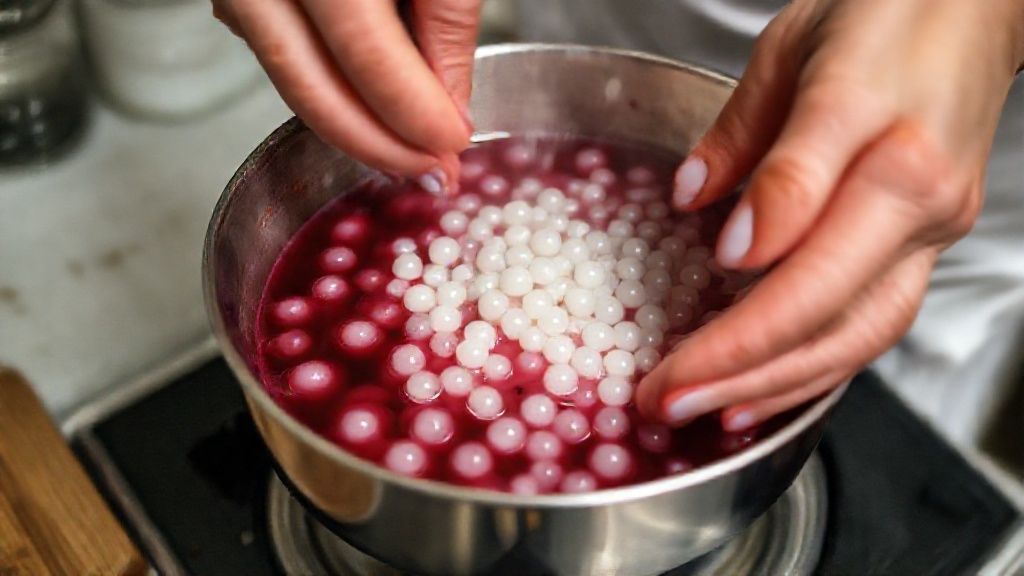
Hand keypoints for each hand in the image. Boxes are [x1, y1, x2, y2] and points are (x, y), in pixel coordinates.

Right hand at [212, 0, 480, 191]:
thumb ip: (447, 27)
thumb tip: (450, 113)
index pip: (369, 63)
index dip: (414, 117)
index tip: (453, 146)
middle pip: (312, 89)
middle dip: (378, 146)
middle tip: (431, 173)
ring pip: (292, 81)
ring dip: (354, 125)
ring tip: (411, 151)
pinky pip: (284, 55)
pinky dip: (332, 90)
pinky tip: (374, 109)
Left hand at [637, 0, 1023, 429]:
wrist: (976, 9)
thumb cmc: (883, 14)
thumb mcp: (793, 47)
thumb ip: (744, 132)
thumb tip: (695, 201)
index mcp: (874, 120)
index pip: (806, 198)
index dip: (756, 238)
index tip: (707, 266)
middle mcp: (916, 188)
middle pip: (829, 296)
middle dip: (740, 359)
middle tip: (665, 395)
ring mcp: (931, 229)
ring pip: (858, 332)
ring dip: (774, 385)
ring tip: (705, 413)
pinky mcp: (928, 250)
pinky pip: (871, 326)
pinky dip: (813, 370)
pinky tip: (762, 392)